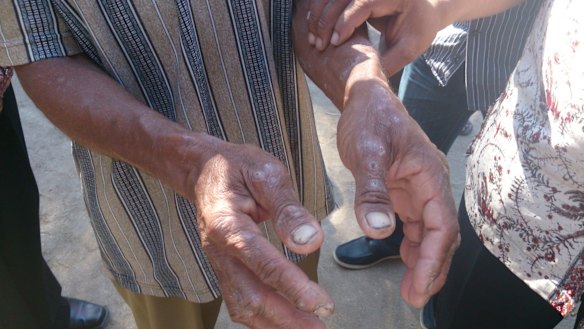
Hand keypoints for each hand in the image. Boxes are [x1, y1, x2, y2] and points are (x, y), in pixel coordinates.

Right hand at [192, 140, 333, 327]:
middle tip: (320, 327)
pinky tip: (284, 322)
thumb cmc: (238, 167)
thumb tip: (311, 241)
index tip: (321, 304)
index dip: (293, 287)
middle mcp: (218, 251)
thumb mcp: (267, 173)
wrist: (204, 169)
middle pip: (250, 296)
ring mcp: (219, 262)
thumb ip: (288, 208)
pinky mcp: (224, 267)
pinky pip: (239, 300)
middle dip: (287, 318)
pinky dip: (262, 318)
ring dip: (275, 323)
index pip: (263, 264)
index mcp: (227, 225)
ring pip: (242, 305)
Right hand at [306, 0, 447, 75]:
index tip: (335, 43)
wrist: (423, 11)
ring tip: (312, 38)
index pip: (364, 3)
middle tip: (317, 44)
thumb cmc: (418, 30)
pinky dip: (320, 10)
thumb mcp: (409, 49)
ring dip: (318, 15)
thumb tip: (367, 77)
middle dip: (326, 20)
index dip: (345, 22)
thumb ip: (390, 61)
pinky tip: (313, 28)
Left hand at [337, 77, 459, 306]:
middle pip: (441, 234)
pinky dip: (412, 245)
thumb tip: (379, 231)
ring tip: (411, 289)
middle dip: (431, 267)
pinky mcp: (405, 190)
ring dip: (423, 260)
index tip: (419, 286)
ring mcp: (419, 188)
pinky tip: (404, 261)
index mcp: (430, 175)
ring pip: (430, 232)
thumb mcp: (366, 152)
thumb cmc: (370, 118)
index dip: (433, 259)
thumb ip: (372, 191)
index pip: (441, 225)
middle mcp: (430, 184)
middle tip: (414, 298)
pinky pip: (415, 223)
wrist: (365, 98)